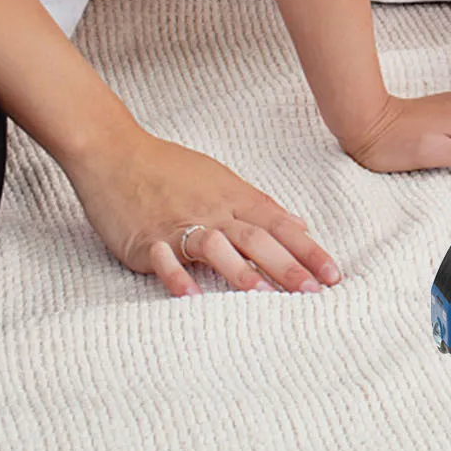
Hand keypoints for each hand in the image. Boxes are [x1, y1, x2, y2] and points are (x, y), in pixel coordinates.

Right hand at [62, 129, 338, 298]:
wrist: (116, 153)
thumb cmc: (170, 169)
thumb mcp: (222, 181)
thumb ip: (259, 206)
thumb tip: (299, 224)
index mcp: (234, 197)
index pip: (280, 225)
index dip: (308, 249)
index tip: (333, 274)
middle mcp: (213, 210)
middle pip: (256, 237)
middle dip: (287, 266)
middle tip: (314, 292)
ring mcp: (180, 224)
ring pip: (216, 246)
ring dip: (239, 271)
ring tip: (262, 296)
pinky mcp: (147, 238)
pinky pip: (164, 258)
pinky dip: (177, 276)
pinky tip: (191, 297)